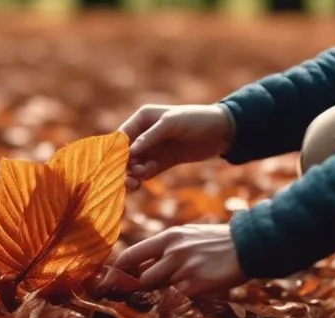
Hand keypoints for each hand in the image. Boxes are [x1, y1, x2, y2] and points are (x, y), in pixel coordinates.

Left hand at [103, 224, 245, 296]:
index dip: (116, 271)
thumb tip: (145, 271)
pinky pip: (175, 301)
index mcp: (169, 237)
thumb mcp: (190, 237)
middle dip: (132, 292)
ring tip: (157, 306)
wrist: (250, 245)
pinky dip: (173, 307)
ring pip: (156, 291)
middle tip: (123, 302)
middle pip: (141, 278)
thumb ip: (168, 252)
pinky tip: (177, 308)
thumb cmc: (219, 244)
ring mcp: (183, 268)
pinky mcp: (196, 284)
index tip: (105, 283)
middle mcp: (173, 251)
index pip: (131, 255)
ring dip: (156, 300)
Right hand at [119, 104, 234, 190]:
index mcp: (143, 118)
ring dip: (132, 174)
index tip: (112, 167)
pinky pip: (147, 171)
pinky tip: (146, 177)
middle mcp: (145, 133)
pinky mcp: (163, 161)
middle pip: (126, 153)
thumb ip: (150, 137)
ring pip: (135, 164)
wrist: (222, 131)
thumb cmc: (197, 120)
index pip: (121, 136)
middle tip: (125, 180)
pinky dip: (143, 176)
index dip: (115, 152)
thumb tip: (129, 152)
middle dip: (123, 167)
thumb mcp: (172, 123)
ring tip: (136, 181)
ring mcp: (154, 148)